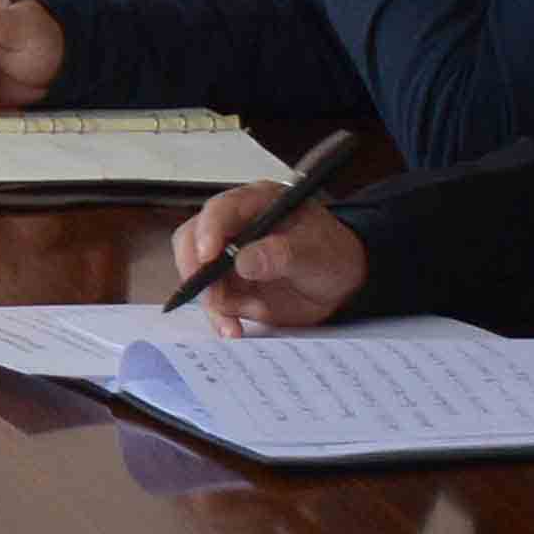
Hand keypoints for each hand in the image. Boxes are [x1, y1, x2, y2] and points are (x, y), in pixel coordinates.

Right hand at [169, 185, 368, 335]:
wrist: (341, 285)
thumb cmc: (332, 256)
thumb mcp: (316, 252)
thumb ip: (282, 254)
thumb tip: (243, 261)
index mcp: (256, 203)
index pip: (220, 210)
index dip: (208, 231)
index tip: (208, 257)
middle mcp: (233, 226)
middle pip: (192, 240)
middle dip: (196, 270)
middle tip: (212, 296)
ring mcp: (226, 257)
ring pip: (195, 274)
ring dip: (207, 301)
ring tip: (230, 324)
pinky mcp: (227, 285)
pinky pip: (211, 301)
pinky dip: (217, 317)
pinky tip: (232, 329)